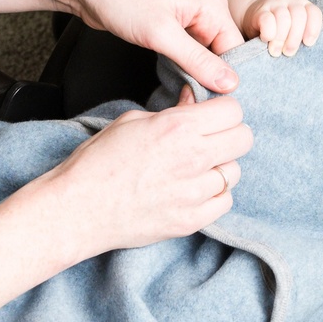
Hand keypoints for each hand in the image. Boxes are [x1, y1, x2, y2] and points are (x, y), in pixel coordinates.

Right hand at [33, 96, 251, 256]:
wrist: (78, 208)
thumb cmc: (97, 162)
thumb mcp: (132, 122)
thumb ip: (172, 111)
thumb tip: (195, 100)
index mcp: (177, 127)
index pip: (233, 110)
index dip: (223, 111)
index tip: (212, 117)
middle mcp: (192, 158)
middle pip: (244, 138)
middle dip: (229, 135)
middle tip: (210, 140)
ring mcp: (194, 193)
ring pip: (235, 172)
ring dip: (219, 168)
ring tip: (193, 169)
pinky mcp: (191, 220)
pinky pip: (224, 202)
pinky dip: (214, 196)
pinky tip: (192, 191)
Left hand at [71, 0, 243, 92]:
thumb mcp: (161, 34)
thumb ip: (197, 60)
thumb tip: (228, 82)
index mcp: (213, 6)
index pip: (236, 51)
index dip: (228, 78)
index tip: (216, 101)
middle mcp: (205, 12)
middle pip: (222, 56)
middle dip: (211, 79)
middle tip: (196, 99)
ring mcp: (189, 21)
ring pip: (205, 57)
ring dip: (196, 75)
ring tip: (186, 92)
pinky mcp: (173, 29)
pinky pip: (188, 55)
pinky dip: (184, 69)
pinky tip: (176, 81)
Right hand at [229, 0, 322, 56]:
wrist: (254, 13)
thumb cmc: (279, 27)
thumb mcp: (293, 28)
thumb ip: (301, 35)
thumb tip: (306, 52)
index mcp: (303, 6)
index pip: (314, 12)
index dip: (313, 29)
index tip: (308, 44)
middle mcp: (291, 2)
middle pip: (299, 16)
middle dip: (295, 38)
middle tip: (289, 52)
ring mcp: (275, 4)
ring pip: (283, 18)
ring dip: (281, 38)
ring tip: (276, 51)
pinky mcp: (260, 10)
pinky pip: (267, 20)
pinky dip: (268, 32)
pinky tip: (266, 40)